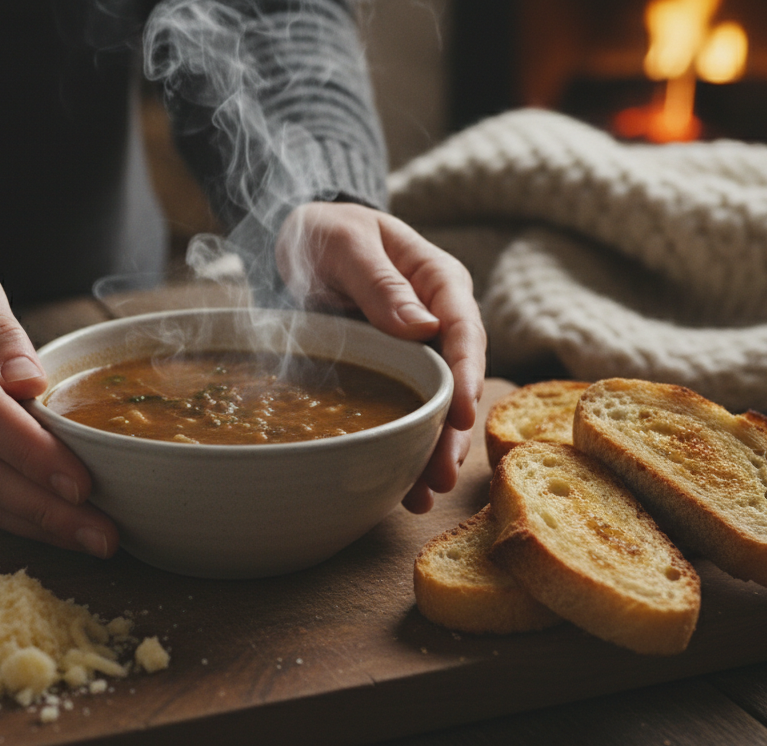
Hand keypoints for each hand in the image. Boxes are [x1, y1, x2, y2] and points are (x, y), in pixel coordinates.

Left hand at [276, 202, 486, 512]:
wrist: (299, 241)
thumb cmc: (327, 232)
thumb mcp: (348, 244)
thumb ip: (381, 282)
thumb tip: (423, 327)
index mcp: (439, 281)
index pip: (464, 331)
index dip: (467, 376)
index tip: (462, 414)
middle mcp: (438, 321)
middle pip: (457, 380)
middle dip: (453, 430)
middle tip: (444, 473)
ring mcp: (418, 351)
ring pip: (436, 406)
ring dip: (433, 450)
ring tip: (426, 493)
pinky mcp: (394, 373)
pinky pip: (406, 412)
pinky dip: (406, 449)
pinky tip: (403, 489)